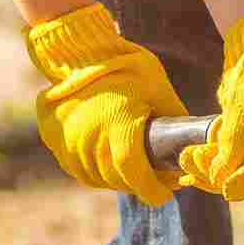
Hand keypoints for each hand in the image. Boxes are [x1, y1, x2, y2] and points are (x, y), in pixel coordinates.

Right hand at [26, 2, 187, 204]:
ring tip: (132, 172)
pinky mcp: (55, 141)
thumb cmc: (126, 66)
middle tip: (154, 181)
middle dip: (139, 184)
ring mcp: (68, 143)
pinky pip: (77, 168)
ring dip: (116, 180)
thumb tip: (189, 146)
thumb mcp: (158, 88)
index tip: (166, 194)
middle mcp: (90, 141)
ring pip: (96, 178)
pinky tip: (107, 164)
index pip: (136, 175)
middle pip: (117, 179)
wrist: (79, 49)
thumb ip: (173, 119)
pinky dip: (95, 171)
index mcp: (119, 129)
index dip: (153, 190)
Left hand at [178, 9, 243, 201]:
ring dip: (210, 169)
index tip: (229, 186)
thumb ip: (235, 141)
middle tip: (196, 163)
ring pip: (238, 173)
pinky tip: (190, 161)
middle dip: (223, 175)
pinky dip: (209, 162)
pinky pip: (228, 162)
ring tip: (187, 157)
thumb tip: (219, 176)